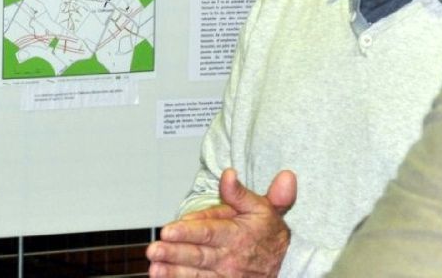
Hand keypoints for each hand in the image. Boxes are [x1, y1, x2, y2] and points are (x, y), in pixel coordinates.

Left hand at [146, 168, 296, 277]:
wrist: (287, 263)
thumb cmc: (267, 230)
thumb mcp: (261, 206)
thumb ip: (239, 192)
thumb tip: (228, 174)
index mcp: (236, 234)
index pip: (207, 232)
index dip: (187, 232)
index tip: (167, 230)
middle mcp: (229, 257)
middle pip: (197, 255)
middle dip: (173, 253)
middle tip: (153, 250)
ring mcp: (226, 276)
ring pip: (196, 274)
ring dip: (174, 272)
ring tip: (154, 269)